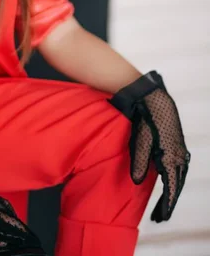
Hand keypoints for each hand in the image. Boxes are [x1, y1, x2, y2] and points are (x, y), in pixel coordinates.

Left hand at [107, 71, 190, 221]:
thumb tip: (137, 181)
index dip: (166, 204)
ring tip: (164, 205)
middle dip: (169, 202)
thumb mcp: (140, 142)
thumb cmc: (147, 121)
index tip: (161, 217)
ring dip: (172, 191)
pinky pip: (179, 168)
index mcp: (171, 158)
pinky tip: (170, 182)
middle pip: (176, 185)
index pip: (171, 188)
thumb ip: (140, 162)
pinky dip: (175, 179)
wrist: (156, 101)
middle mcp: (179, 157)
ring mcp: (180, 151)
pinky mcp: (178, 145)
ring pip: (179, 177)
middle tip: (160, 217)